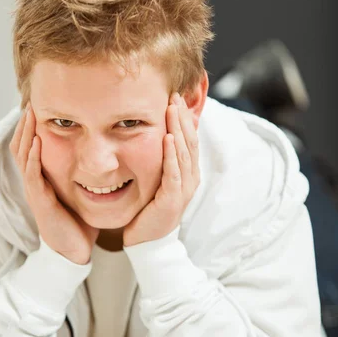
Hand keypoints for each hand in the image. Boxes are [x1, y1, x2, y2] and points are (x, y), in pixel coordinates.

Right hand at [9, 103, 98, 264]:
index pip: (33, 145)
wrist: (75, 251)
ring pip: (23, 156)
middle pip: (22, 145)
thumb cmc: (80, 221)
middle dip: (26, 123)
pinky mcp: (41, 202)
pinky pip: (33, 176)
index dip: (34, 125)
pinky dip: (34, 157)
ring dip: (27, 133)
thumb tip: (105, 152)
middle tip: (33, 100)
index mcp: (45, 178)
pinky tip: (38, 141)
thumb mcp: (82, 191)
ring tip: (31, 113)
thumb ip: (86, 172)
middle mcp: (36, 182)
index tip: (42, 103)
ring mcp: (36, 191)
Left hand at [123, 93, 199, 246]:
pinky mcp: (173, 200)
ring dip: (179, 129)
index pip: (190, 140)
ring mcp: (184, 190)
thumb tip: (156, 135)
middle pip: (190, 142)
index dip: (184, 118)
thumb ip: (161, 160)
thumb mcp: (157, 180)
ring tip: (172, 109)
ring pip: (184, 154)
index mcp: (188, 173)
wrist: (147, 241)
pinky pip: (174, 173)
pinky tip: (169, 138)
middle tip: (174, 95)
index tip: (175, 97)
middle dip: (182, 118)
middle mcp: (190, 180)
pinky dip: (172, 155)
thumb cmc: (149, 209)